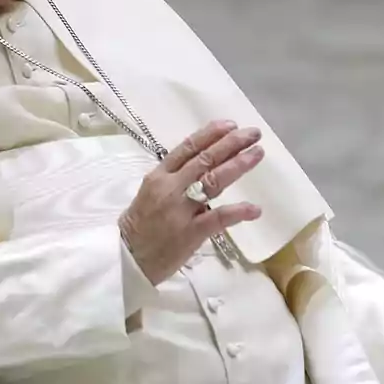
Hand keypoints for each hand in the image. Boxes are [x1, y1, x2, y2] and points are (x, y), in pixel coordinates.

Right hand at [119, 120, 263, 284]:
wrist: (127, 258)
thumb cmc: (138, 226)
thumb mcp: (150, 193)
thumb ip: (173, 179)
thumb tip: (201, 167)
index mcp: (159, 176)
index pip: (187, 148)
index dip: (210, 134)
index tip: (230, 125)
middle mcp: (170, 187)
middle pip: (205, 159)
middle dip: (231, 144)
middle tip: (253, 134)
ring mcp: (180, 209)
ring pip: (213, 181)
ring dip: (237, 165)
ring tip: (256, 153)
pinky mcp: (190, 232)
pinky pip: (217, 218)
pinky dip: (237, 212)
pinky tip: (254, 209)